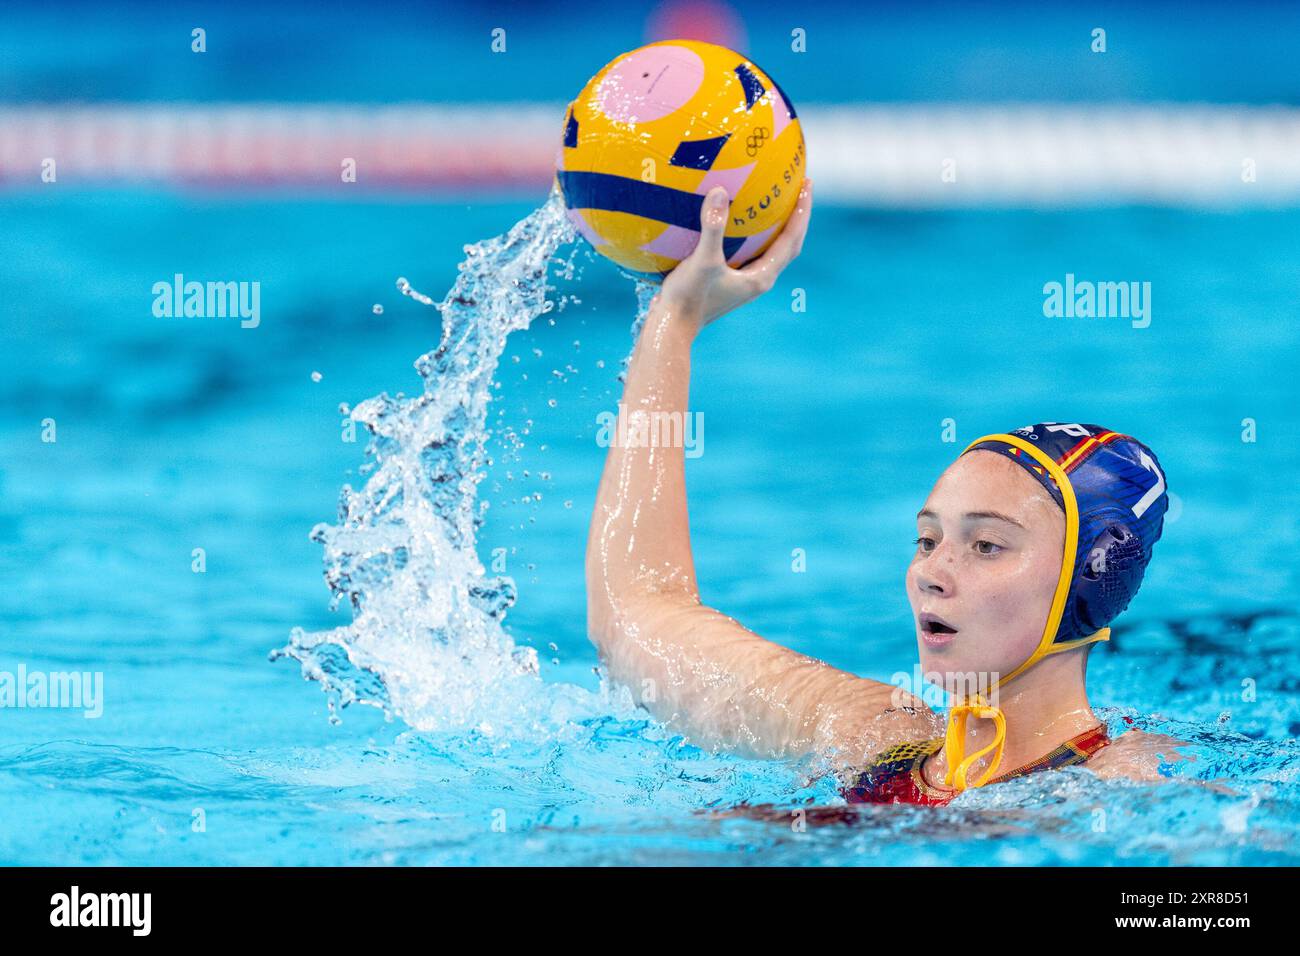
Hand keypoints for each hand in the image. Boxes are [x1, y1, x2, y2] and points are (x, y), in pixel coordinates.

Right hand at [655, 177, 812, 332]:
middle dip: (797, 216)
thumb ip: (713, 227)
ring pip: (774, 249)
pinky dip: (757, 234)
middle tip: (801, 186)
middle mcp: (759, 280)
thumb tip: (720, 191)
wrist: (672, 326)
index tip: (807, 184)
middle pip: (789, 244)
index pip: (792, 239)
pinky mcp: (732, 282)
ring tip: (779, 199)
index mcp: (761, 277)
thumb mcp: (702, 261)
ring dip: (781, 226)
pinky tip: (743, 219)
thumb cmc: (688, 298)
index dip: (802, 212)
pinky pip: (753, 252)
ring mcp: (746, 282)